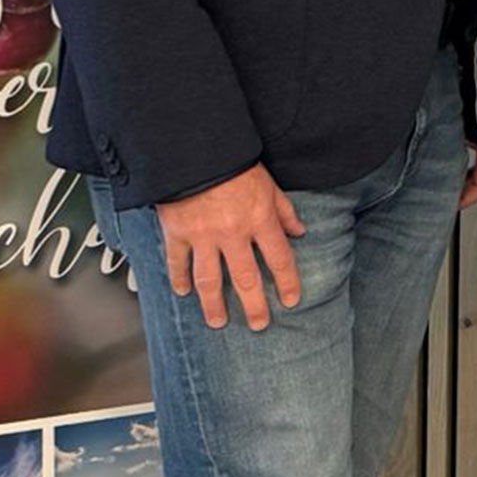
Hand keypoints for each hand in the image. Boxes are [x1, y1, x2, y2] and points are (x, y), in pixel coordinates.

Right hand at [154, 164, 306, 330]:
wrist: (195, 151)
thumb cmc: (234, 164)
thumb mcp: (269, 185)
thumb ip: (284, 211)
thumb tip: (299, 232)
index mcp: (259, 220)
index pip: (279, 259)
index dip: (286, 283)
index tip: (290, 300)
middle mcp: (233, 233)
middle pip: (246, 278)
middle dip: (254, 305)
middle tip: (259, 325)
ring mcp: (203, 236)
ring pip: (210, 279)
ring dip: (214, 304)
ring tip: (217, 322)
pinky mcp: (177, 233)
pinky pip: (178, 262)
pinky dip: (179, 279)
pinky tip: (182, 292)